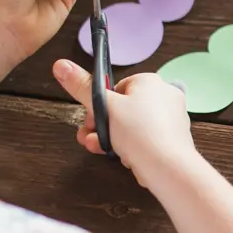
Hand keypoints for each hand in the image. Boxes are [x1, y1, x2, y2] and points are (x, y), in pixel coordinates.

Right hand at [52, 60, 197, 190]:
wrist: (168, 167)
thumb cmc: (139, 132)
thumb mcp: (105, 107)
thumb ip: (82, 87)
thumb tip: (60, 65)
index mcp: (150, 81)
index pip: (118, 88)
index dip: (100, 104)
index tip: (90, 118)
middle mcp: (165, 95)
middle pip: (123, 108)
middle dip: (102, 125)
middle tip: (90, 136)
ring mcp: (171, 118)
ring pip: (133, 126)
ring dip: (112, 137)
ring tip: (99, 148)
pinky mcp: (172, 139)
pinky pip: (145, 139)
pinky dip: (131, 147)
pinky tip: (123, 157)